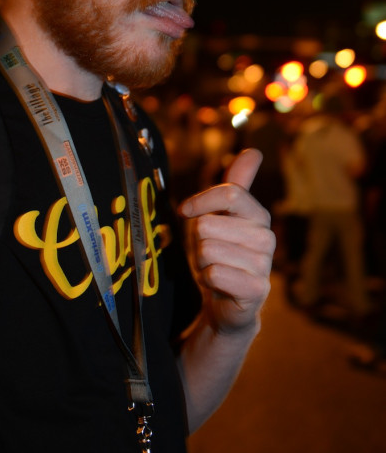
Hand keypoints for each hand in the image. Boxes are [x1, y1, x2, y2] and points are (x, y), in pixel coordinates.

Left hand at [179, 148, 275, 334]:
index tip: (185, 212)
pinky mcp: (256, 291)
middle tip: (207, 252)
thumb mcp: (224, 214)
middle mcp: (266, 238)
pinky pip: (214, 273)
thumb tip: (255, 151)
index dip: (200, 202)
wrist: (228, 301)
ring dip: (200, 261)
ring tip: (213, 267)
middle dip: (196, 240)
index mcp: (258, 215)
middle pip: (208, 225)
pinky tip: (218, 284)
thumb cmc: (221, 251)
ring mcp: (264, 265)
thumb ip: (237, 182)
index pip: (230, 194)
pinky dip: (207, 279)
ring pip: (208, 249)